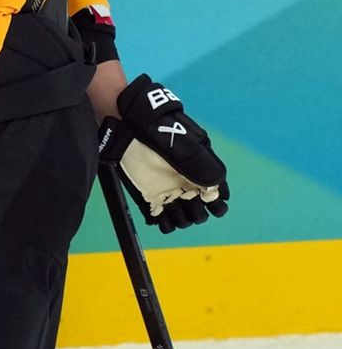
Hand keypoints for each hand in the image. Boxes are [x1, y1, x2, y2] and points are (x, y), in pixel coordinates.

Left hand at [99, 74, 228, 232]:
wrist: (130, 124)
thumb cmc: (161, 131)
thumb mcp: (185, 144)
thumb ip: (201, 165)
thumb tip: (216, 186)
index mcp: (200, 170)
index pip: (216, 193)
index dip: (217, 203)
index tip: (214, 205)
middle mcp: (185, 183)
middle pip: (200, 209)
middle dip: (199, 214)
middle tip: (192, 208)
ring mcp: (167, 190)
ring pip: (182, 215)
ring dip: (183, 220)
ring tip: (177, 216)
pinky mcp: (148, 195)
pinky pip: (159, 216)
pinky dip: (164, 224)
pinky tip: (163, 223)